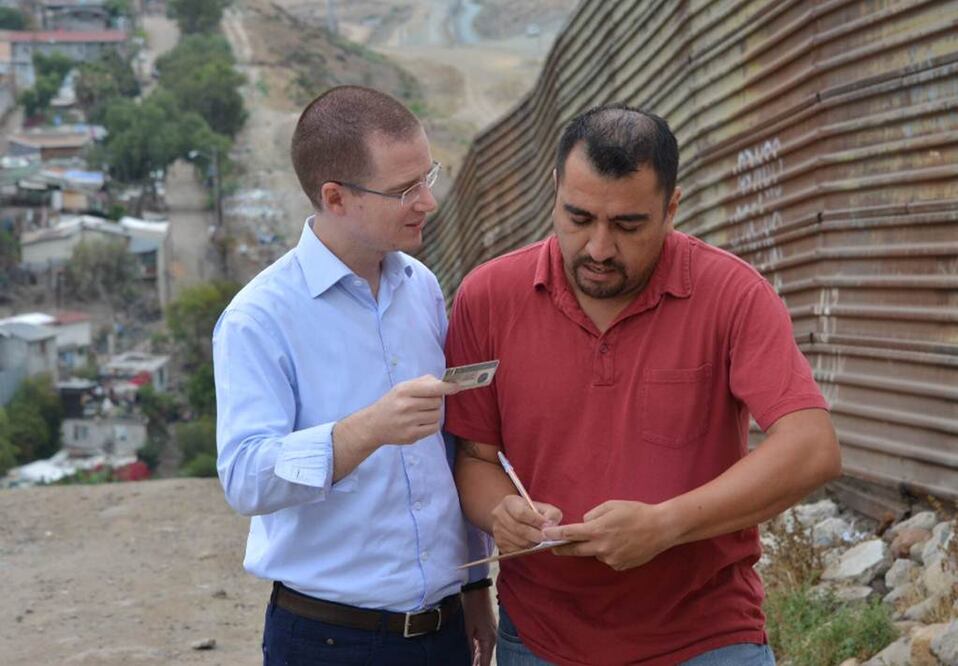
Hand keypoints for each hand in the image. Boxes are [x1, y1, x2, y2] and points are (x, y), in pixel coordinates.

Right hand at [363, 375, 459, 445]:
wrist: (373, 425)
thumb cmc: (392, 403)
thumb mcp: (402, 387)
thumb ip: (423, 382)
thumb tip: (445, 382)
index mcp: (404, 390)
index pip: (432, 388)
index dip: (447, 387)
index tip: (456, 386)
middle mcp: (406, 406)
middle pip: (437, 402)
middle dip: (436, 401)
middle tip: (425, 403)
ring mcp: (409, 422)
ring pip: (437, 415)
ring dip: (433, 413)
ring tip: (421, 413)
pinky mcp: (411, 436)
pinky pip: (434, 428)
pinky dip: (431, 425)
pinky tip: (421, 422)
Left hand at [462, 587, 495, 665]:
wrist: (477, 590)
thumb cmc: (473, 607)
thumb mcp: (468, 628)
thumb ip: (470, 645)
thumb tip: (471, 659)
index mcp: (489, 640)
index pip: (485, 662)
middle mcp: (493, 638)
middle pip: (486, 658)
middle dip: (479, 665)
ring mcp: (491, 633)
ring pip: (485, 652)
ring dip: (479, 660)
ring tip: (472, 665)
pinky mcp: (488, 628)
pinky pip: (484, 644)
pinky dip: (479, 651)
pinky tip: (474, 657)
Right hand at [491, 495, 561, 553]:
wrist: (512, 517)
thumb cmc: (529, 511)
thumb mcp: (541, 506)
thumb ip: (550, 513)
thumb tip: (550, 525)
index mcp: (509, 502)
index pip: (521, 513)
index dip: (535, 520)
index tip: (546, 524)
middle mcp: (499, 515)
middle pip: (519, 529)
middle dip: (536, 535)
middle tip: (546, 536)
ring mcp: (497, 530)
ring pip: (519, 542)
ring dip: (533, 543)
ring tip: (540, 540)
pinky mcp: (499, 544)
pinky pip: (516, 550)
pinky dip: (527, 549)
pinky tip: (532, 543)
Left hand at [542, 500, 674, 570]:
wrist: (661, 529)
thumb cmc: (636, 512)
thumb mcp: (611, 505)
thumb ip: (593, 515)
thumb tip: (584, 524)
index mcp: (598, 530)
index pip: (570, 534)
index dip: (555, 535)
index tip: (544, 535)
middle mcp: (602, 548)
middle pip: (575, 550)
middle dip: (562, 549)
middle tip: (553, 548)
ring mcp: (611, 559)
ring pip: (595, 553)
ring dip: (595, 546)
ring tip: (613, 535)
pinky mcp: (620, 566)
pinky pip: (607, 558)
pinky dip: (609, 552)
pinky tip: (622, 543)